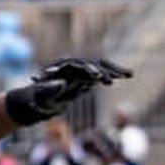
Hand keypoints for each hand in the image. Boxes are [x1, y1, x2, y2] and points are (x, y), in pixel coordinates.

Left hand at [5, 58, 132, 125]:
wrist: (37, 101)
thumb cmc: (35, 100)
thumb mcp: (39, 97)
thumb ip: (47, 90)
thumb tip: (60, 83)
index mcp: (61, 67)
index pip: (78, 66)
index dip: (88, 71)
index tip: (98, 78)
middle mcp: (73, 65)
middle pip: (92, 63)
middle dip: (105, 70)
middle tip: (116, 78)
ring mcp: (80, 70)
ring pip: (101, 67)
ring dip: (115, 70)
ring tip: (129, 74)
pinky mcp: (86, 76)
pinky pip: (102, 73)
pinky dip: (114, 74)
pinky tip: (128, 75)